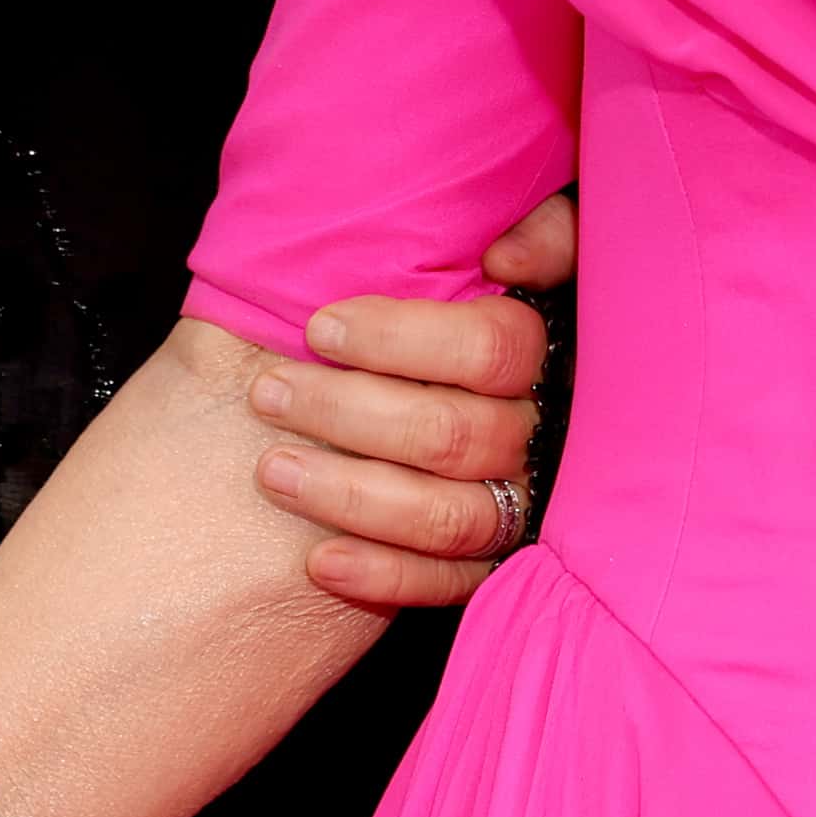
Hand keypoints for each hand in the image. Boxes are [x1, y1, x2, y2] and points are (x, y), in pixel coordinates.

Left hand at [247, 193, 573, 607]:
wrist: (462, 392)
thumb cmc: (465, 315)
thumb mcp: (517, 248)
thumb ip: (540, 231)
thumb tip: (505, 258)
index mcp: (548, 353)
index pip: (490, 348)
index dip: (401, 337)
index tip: (318, 328)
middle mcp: (542, 435)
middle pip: (452, 434)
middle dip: (347, 412)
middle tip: (267, 392)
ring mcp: (524, 507)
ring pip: (447, 517)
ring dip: (351, 496)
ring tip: (272, 471)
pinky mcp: (498, 565)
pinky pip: (449, 584)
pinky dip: (383, 575)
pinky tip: (320, 562)